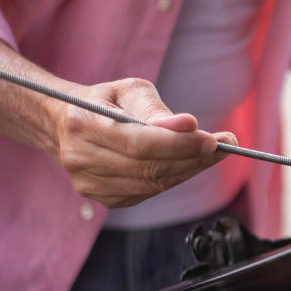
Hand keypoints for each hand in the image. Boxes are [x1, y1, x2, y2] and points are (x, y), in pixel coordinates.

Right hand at [0, 39, 235, 209]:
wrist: (66, 125)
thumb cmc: (105, 102)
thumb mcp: (128, 91)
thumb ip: (156, 109)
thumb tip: (187, 126)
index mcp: (83, 122)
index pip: (139, 142)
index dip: (179, 144)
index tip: (214, 139)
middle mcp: (81, 157)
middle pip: (149, 167)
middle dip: (193, 158)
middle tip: (224, 145)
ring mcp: (89, 183)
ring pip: (152, 183)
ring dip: (189, 170)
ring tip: (213, 153)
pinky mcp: (104, 199)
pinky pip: (149, 193)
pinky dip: (174, 179)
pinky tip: (189, 164)